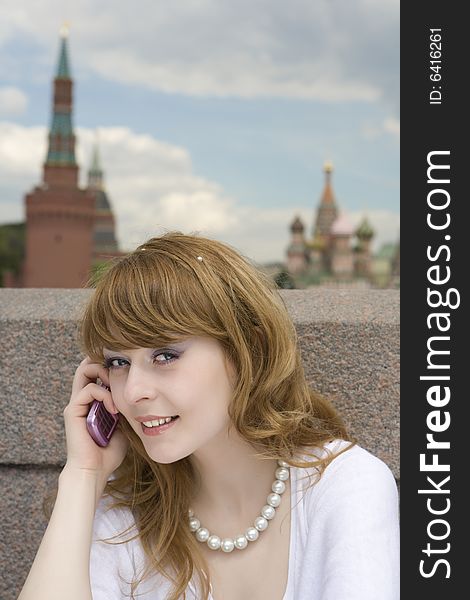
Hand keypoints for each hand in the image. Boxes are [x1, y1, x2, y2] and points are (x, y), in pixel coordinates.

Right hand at [62, 356, 127, 482]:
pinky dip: (105, 394)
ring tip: (116, 386)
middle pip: (86, 366)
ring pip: (84, 370)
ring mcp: (76, 404)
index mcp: (92, 403)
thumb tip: (140, 397)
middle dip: (103, 363)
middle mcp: (81, 400)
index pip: (96, 373)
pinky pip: (89, 390)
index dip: (110, 367)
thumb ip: (125, 409)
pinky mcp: (73, 411)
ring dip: (103, 372)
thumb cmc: (109, 452)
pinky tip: (114, 409)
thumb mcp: (123, 425)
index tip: (126, 373)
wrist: (94, 471)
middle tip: (119, 374)